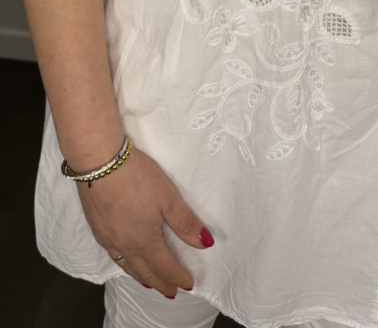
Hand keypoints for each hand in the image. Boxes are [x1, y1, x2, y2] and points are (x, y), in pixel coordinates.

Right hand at [76, 146, 213, 297]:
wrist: (99, 162)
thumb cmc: (136, 177)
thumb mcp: (168, 197)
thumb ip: (186, 223)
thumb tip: (205, 243)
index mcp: (144, 241)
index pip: (165, 266)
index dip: (178, 277)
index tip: (189, 284)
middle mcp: (124, 245)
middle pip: (144, 271)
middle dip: (160, 283)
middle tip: (171, 292)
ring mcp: (107, 237)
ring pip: (126, 266)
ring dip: (140, 276)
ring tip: (148, 282)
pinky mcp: (96, 226)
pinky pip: (112, 255)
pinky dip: (123, 264)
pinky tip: (123, 258)